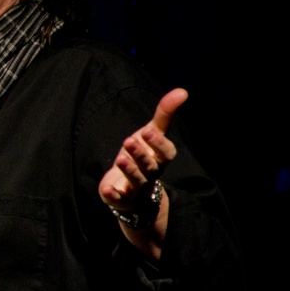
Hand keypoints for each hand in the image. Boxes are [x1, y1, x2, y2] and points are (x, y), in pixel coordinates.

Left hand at [98, 88, 185, 227]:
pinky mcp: (121, 198)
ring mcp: (137, 188)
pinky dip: (114, 195)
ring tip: (119, 159)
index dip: (158, 143)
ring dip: (129, 171)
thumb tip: (182, 91)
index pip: (166, 153)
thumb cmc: (144, 155)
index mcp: (160, 158)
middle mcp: (151, 174)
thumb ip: (164, 114)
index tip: (148, 131)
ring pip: (136, 181)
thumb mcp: (152, 133)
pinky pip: (119, 199)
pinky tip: (107, 190)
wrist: (132, 189)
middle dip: (140, 155)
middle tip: (129, 141)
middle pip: (150, 167)